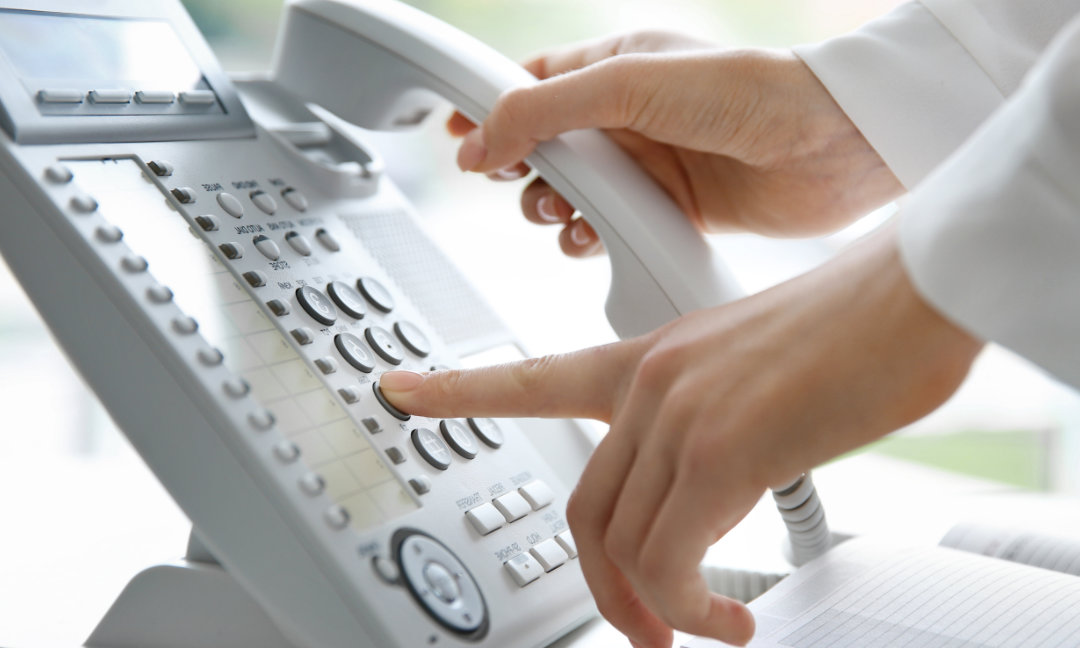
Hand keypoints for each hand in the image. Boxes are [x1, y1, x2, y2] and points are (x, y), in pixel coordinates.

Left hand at [379, 225, 981, 646]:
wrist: (912, 296)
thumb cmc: (854, 331)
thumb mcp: (755, 373)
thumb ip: (710, 427)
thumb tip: (709, 495)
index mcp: (650, 358)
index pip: (532, 376)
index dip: (457, 389)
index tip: (401, 389)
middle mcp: (649, 385)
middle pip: (584, 508)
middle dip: (604, 584)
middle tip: (642, 625)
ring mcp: (676, 416)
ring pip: (622, 543)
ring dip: (655, 606)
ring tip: (705, 627)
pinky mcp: (719, 451)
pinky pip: (669, 559)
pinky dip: (689, 607)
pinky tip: (727, 619)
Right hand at [449, 31, 903, 256]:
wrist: (831, 146)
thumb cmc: (748, 91)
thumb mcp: (628, 84)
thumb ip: (544, 109)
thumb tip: (479, 140)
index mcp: (613, 69)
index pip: (529, 85)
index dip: (487, 110)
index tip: (453, 137)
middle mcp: (627, 118)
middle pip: (542, 148)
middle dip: (521, 170)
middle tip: (524, 184)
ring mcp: (647, 166)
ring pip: (570, 196)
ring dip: (553, 211)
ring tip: (566, 215)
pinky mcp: (669, 209)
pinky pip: (606, 230)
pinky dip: (588, 240)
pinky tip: (593, 238)